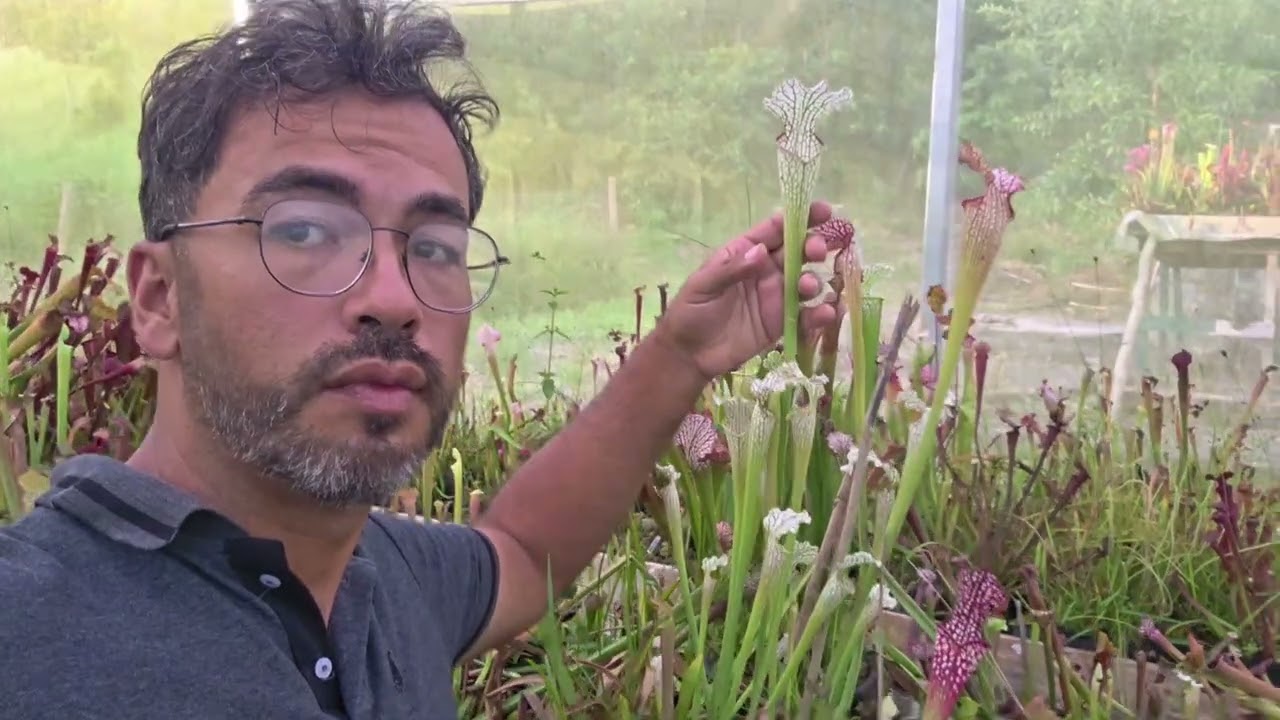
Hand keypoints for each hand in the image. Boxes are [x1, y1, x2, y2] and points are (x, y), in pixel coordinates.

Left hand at [655, 201, 839, 380]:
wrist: (689, 354)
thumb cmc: (691, 312)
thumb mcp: (703, 285)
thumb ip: (731, 269)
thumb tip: (761, 251)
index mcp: (745, 252)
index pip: (776, 229)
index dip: (800, 217)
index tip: (824, 211)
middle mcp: (766, 271)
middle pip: (797, 252)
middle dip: (812, 247)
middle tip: (816, 251)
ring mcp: (776, 297)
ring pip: (805, 281)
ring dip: (813, 280)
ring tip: (806, 287)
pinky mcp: (782, 324)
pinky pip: (806, 316)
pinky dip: (820, 313)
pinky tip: (825, 313)